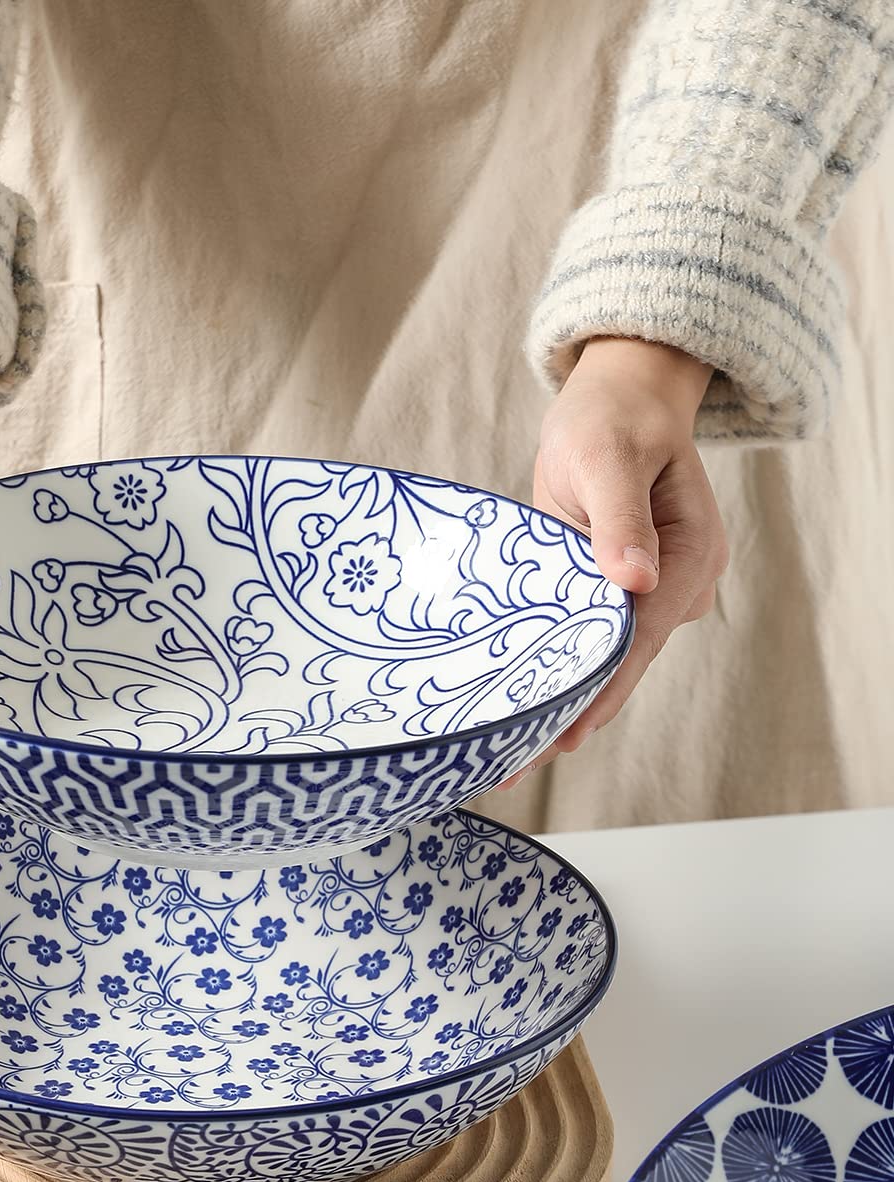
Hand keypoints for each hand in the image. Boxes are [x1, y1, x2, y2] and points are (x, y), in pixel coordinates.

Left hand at [502, 336, 727, 786]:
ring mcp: (640, 595)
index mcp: (690, 559)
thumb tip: (635, 581)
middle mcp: (672, 587)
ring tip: (506, 756)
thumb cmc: (610, 420)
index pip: (640, 638)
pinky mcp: (605, 593)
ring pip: (598, 663)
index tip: (566, 730)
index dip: (601, 687)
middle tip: (516, 764)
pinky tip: (514, 711)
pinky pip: (578, 642)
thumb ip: (619, 520)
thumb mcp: (608, 459)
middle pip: (621, 665)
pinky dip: (549, 673)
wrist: (613, 402)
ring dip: (557, 705)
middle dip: (574, 715)